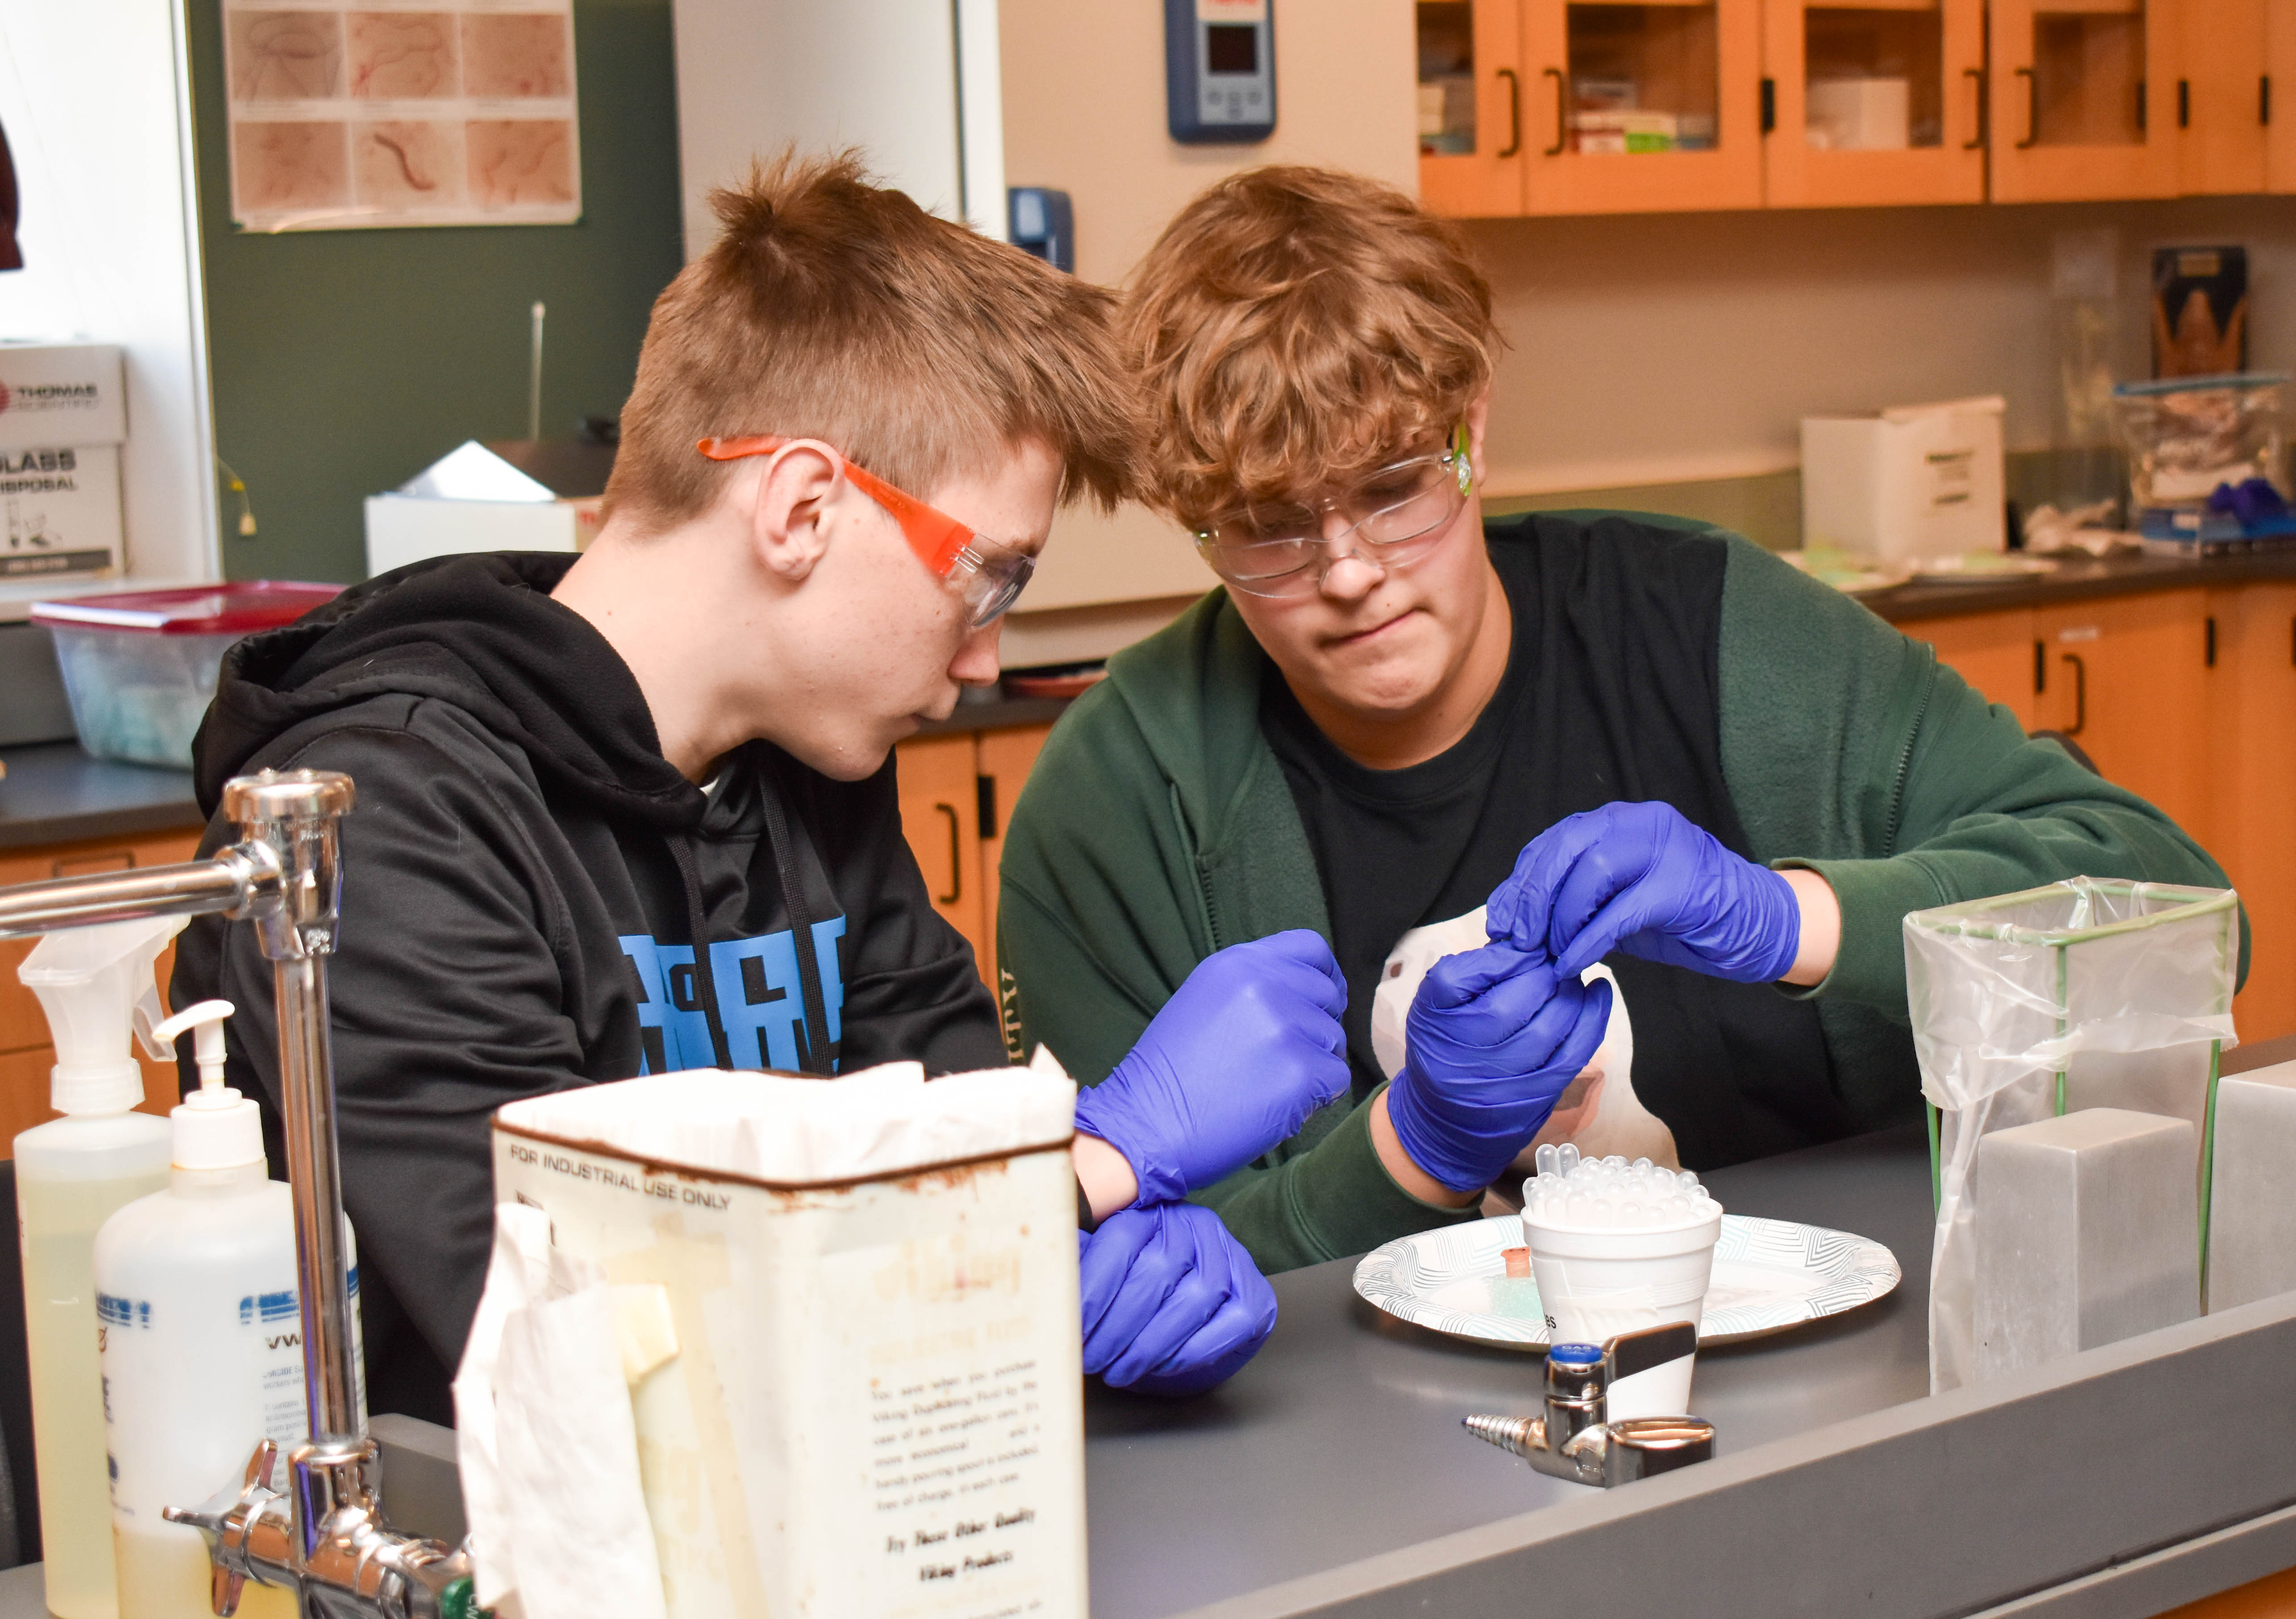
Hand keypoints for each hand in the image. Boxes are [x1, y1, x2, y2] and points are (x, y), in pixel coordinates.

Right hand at [1074, 930, 1349, 1208]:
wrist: (1145, 1126)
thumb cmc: (1171, 1074)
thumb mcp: (1203, 1000)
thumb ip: (1253, 985)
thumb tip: (1306, 993)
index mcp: (1238, 963)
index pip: (1311, 949)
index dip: (1325, 978)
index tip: (1323, 1003)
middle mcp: (1264, 985)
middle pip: (1328, 996)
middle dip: (1316, 1029)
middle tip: (1283, 1060)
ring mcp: (1283, 1027)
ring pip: (1333, 1040)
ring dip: (1313, 1066)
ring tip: (1267, 1085)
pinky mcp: (1299, 1072)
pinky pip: (1336, 1079)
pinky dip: (1316, 1098)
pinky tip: (1277, 1106)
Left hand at [1080, 1202, 1276, 1395]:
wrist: (1196, 1307)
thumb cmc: (1137, 1288)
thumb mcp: (1100, 1266)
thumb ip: (1075, 1263)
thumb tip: (1040, 1278)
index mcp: (1152, 1211)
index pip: (1121, 1239)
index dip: (1092, 1288)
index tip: (1069, 1327)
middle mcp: (1195, 1226)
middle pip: (1156, 1272)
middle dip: (1116, 1327)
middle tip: (1090, 1359)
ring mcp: (1230, 1259)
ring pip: (1194, 1299)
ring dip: (1149, 1345)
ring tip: (1117, 1370)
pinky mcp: (1255, 1298)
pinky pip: (1229, 1323)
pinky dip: (1192, 1350)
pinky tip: (1161, 1365)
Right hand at [1384, 943, 1611, 1193]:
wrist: (1447, 1124)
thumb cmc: (1445, 1047)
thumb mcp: (1436, 1003)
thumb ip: (1473, 969)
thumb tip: (1527, 941)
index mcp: (1435, 1019)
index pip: (1468, 973)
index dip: (1507, 955)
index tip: (1525, 948)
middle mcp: (1464, 1053)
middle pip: (1514, 999)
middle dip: (1542, 971)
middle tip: (1552, 960)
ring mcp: (1502, 1079)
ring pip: (1550, 1025)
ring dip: (1568, 992)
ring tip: (1567, 978)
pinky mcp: (1536, 1095)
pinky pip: (1573, 1053)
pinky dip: (1592, 1019)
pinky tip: (1598, 994)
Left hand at [1486, 801, 1801, 982]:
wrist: (1755, 925)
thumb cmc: (1680, 915)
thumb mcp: (1616, 900)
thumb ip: (1573, 899)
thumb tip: (1515, 920)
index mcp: (1619, 822)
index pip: (1553, 843)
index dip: (1520, 882)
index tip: (1500, 921)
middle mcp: (1640, 823)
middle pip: (1564, 849)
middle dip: (1532, 897)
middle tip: (1517, 940)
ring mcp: (1665, 849)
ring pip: (1590, 872)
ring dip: (1561, 919)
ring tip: (1550, 954)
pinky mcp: (1682, 885)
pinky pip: (1621, 911)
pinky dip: (1589, 940)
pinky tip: (1572, 964)